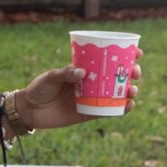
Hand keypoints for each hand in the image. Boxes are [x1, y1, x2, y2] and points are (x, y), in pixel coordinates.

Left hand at [16, 51, 142, 129]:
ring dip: (129, 91)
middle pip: (117, 76)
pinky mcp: (89, 113)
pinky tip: (129, 106)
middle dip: (131, 73)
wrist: (29, 111)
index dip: (125, 55)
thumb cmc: (39, 89)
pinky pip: (109, 111)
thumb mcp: (50, 77)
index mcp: (84, 69)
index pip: (107, 59)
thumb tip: (83, 72)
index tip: (137, 52)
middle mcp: (91, 83)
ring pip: (117, 93)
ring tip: (133, 90)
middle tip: (136, 73)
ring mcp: (92, 98)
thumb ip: (64, 73)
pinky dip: (121, 109)